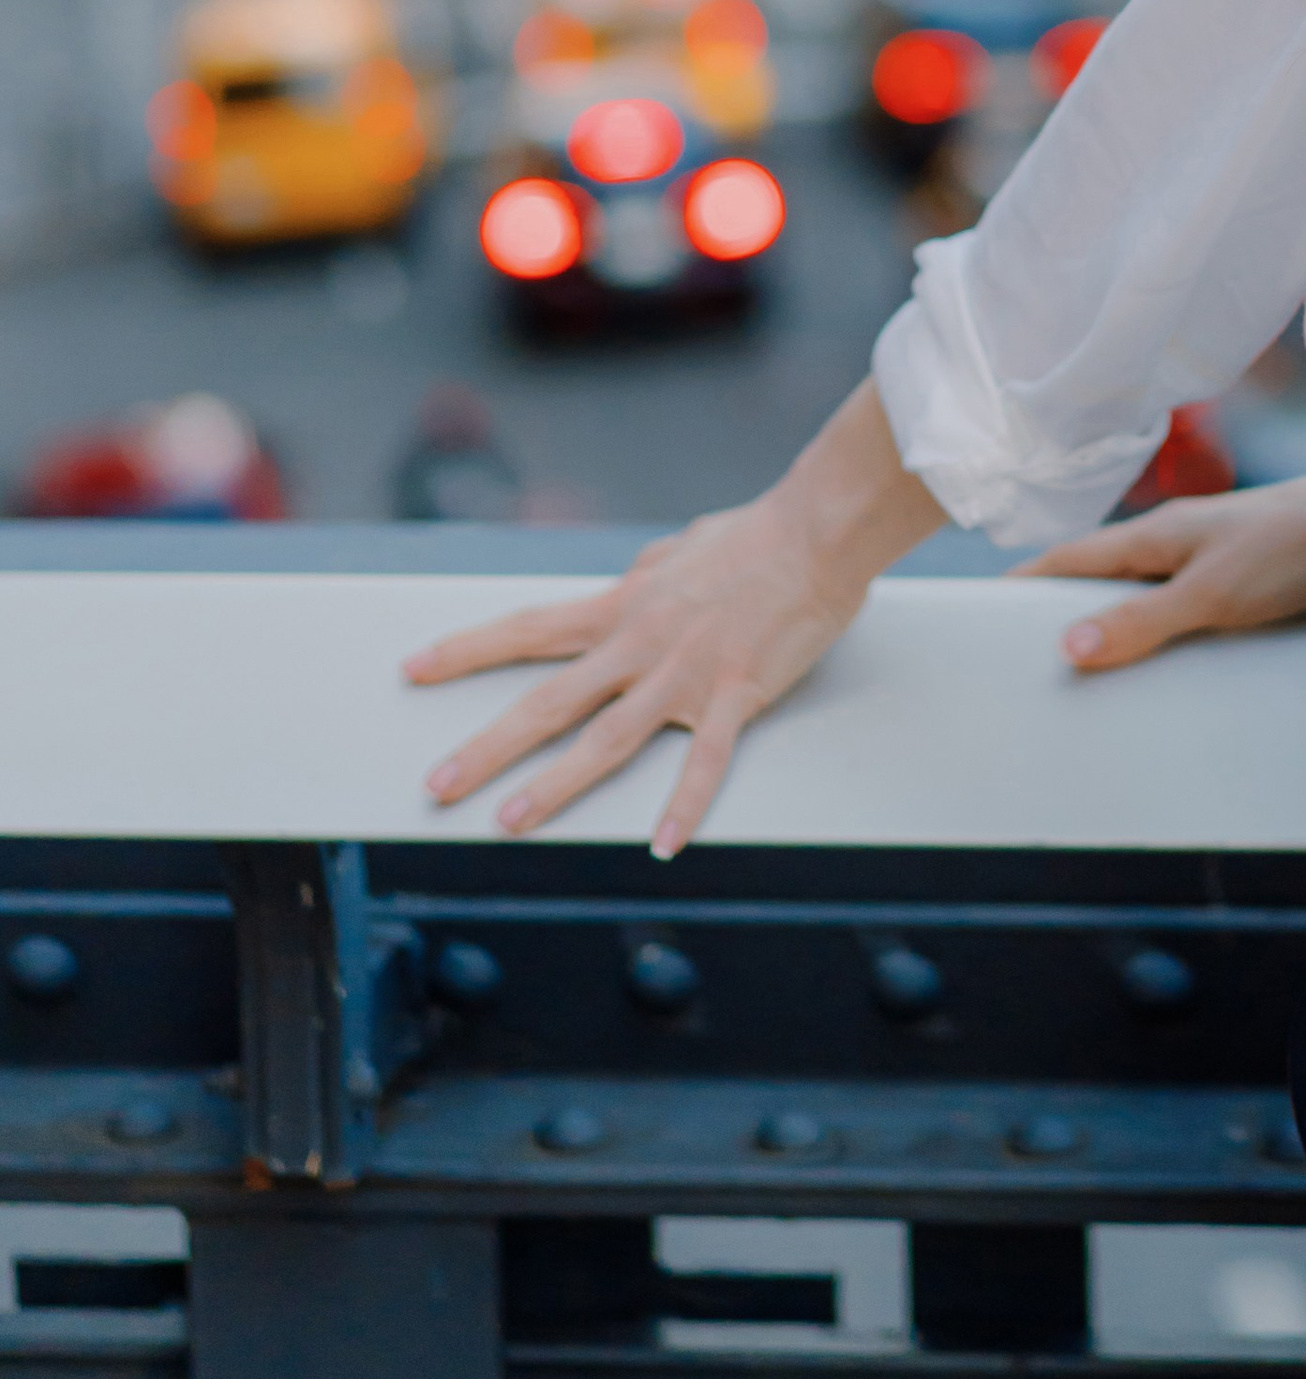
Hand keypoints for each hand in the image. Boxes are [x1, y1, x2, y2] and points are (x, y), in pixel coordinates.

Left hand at [403, 381, 942, 853]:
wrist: (817, 533)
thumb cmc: (754, 536)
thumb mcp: (677, 552)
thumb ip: (644, 579)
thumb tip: (630, 585)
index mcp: (621, 607)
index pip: (528, 629)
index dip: (466, 650)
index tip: (415, 668)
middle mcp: (639, 644)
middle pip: (549, 701)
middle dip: (486, 745)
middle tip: (437, 783)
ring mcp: (684, 674)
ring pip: (607, 739)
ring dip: (555, 784)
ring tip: (509, 819)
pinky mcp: (735, 694)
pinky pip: (705, 759)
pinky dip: (685, 804)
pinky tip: (665, 845)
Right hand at [1017, 453, 1305, 671]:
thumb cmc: (1297, 548)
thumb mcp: (1212, 593)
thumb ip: (1142, 621)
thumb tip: (1067, 648)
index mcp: (1155, 534)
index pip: (1069, 557)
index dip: (1026, 585)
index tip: (985, 617)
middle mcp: (1177, 541)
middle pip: (1102, 577)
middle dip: (1064, 612)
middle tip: (1029, 663)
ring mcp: (1212, 556)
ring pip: (1144, 592)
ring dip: (1116, 625)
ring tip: (1091, 678)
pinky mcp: (1248, 578)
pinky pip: (1182, 607)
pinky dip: (1161, 632)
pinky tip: (1168, 665)